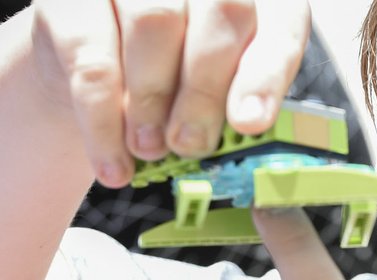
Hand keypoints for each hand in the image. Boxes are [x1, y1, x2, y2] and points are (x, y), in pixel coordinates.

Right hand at [30, 0, 309, 186]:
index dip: (266, 74)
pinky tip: (114, 160)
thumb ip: (241, 104)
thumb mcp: (220, 97)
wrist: (96, 77)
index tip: (250, 122)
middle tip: (192, 144)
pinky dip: (103, 119)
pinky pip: (91, 56)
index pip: (279, 25)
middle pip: (223, 11)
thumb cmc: (178, 88)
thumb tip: (249, 129)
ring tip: (149, 148)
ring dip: (153, 100)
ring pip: (154, 23)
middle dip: (208, 91)